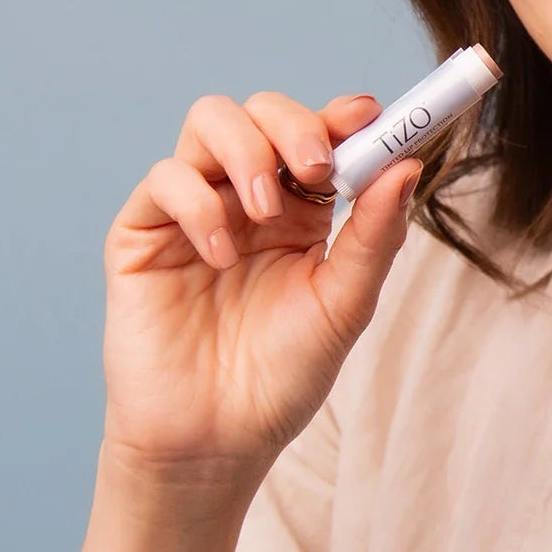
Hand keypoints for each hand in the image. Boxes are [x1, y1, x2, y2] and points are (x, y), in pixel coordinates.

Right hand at [100, 89, 420, 518]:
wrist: (216, 441)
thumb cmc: (282, 377)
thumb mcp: (344, 305)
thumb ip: (373, 236)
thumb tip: (408, 166)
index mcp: (302, 210)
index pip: (320, 135)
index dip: (344, 116)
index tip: (370, 116)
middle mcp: (248, 198)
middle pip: (262, 111)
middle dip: (294, 123)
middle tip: (317, 166)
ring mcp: (194, 210)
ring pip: (209, 121)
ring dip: (246, 151)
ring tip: (265, 214)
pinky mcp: (143, 233)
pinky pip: (165, 178)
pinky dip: (197, 202)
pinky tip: (219, 255)